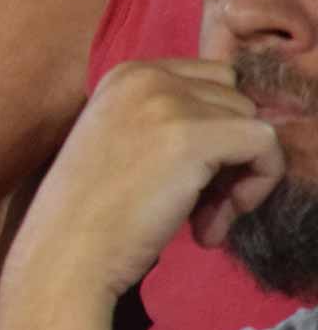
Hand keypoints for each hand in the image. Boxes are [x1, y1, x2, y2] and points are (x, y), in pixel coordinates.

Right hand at [12, 59, 285, 298]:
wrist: (64, 256)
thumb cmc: (89, 215)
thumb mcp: (125, 143)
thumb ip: (170, 120)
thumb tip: (247, 126)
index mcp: (125, 73)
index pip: (211, 81)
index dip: (213, 130)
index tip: (190, 178)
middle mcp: (145, 76)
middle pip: (235, 99)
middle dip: (228, 151)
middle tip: (200, 205)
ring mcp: (168, 102)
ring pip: (252, 122)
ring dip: (239, 175)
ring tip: (202, 219)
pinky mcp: (194, 135)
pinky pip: (265, 146)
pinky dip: (259, 184)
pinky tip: (214, 224)